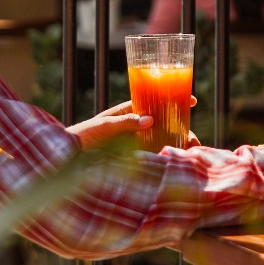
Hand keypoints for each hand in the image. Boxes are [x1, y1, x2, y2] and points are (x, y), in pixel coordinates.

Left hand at [67, 97, 198, 150]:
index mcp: (126, 113)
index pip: (153, 103)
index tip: (193, 100)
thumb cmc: (84, 137)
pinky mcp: (133, 161)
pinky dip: (166, 159)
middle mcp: (133, 128)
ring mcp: (134, 144)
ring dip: (177, 146)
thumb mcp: (104, 126)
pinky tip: (177, 164)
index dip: (172, 100)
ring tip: (191, 153)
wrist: (68, 159)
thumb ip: (126, 123)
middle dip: (181, 130)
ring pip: (161, 141)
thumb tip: (151, 119)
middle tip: (194, 139)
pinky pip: (153, 158)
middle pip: (163, 125)